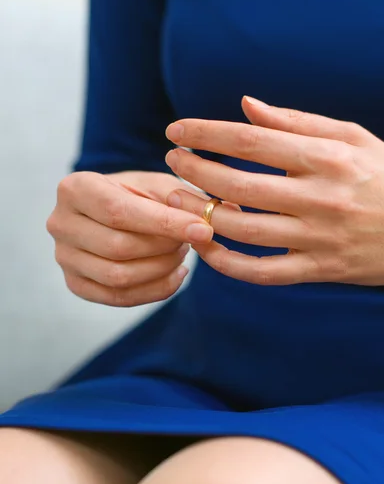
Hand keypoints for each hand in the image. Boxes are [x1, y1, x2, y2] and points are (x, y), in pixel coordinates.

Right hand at [47, 171, 213, 305]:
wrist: (111, 211)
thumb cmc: (140, 195)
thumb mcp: (160, 185)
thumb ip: (186, 199)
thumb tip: (223, 215)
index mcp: (75, 188)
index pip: (120, 212)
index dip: (165, 224)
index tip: (204, 230)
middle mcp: (59, 223)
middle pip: (119, 247)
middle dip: (164, 247)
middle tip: (193, 239)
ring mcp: (64, 257)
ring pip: (118, 276)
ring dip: (161, 268)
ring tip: (182, 252)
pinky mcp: (76, 284)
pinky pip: (118, 298)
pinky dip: (156, 290)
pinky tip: (178, 274)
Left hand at [164, 97, 383, 286]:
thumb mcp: (354, 137)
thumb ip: (296, 122)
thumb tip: (244, 106)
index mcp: (327, 156)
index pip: (250, 140)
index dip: (205, 133)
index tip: (176, 131)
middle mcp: (320, 196)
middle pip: (236, 183)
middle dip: (192, 170)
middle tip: (172, 161)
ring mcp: (319, 238)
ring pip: (241, 229)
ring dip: (200, 213)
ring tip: (178, 199)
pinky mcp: (320, 270)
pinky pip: (262, 273)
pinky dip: (226, 263)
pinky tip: (206, 245)